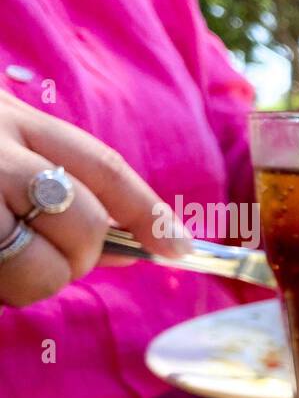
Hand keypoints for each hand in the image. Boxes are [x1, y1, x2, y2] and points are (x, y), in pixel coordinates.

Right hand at [0, 92, 188, 307]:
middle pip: (81, 224)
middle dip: (80, 257)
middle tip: (50, 257)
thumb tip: (134, 243)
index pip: (102, 167)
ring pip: (34, 271)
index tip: (182, 248)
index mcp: (7, 116)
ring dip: (31, 281)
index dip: (150, 212)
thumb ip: (55, 174)